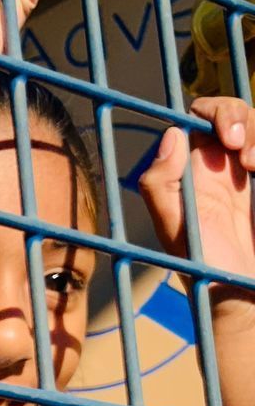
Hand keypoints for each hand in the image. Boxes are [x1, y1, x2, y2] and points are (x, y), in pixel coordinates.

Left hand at [140, 97, 254, 321]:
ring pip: (254, 125)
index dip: (214, 113)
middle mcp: (216, 165)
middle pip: (231, 113)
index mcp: (189, 170)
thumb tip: (170, 135)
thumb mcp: (175, 229)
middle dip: (241, 117)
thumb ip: (161, 185)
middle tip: (245, 153)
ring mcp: (243, 173)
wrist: (243, 293)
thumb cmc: (205, 265)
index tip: (229, 138)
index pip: (197, 118)